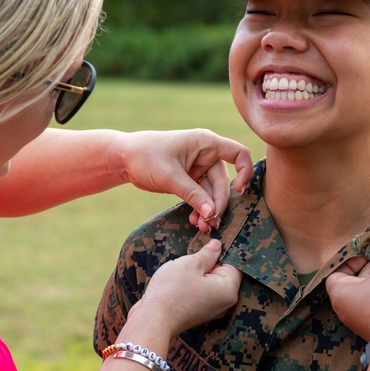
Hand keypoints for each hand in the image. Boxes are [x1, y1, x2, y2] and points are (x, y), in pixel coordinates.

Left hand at [119, 129, 253, 232]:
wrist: (125, 159)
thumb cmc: (146, 156)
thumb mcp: (170, 176)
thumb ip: (193, 194)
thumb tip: (212, 214)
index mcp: (206, 143)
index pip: (238, 153)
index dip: (245, 171)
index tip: (238, 191)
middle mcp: (207, 155)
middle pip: (224, 182)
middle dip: (218, 204)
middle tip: (211, 222)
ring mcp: (200, 168)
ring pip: (213, 194)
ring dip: (209, 211)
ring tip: (202, 227)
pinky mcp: (192, 181)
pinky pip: (202, 198)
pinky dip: (200, 210)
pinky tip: (195, 222)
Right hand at [124, 240, 240, 338]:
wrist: (152, 320)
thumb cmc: (172, 290)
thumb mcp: (190, 264)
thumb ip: (207, 254)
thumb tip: (217, 245)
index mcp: (229, 289)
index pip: (235, 264)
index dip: (221, 252)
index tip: (209, 244)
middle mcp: (225, 302)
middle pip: (222, 274)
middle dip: (209, 263)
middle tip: (193, 258)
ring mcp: (211, 310)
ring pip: (210, 283)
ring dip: (198, 274)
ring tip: (184, 271)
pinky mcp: (198, 314)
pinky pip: (200, 293)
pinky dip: (193, 285)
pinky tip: (179, 282)